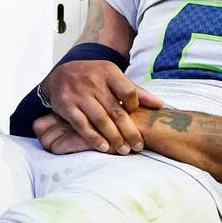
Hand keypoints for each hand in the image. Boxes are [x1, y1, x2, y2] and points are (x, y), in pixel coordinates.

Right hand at [38, 61, 162, 154]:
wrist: (61, 74)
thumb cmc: (94, 78)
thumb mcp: (113, 78)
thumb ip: (136, 91)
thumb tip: (160, 104)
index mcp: (109, 72)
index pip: (128, 91)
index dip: (136, 106)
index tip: (138, 118)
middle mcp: (94, 82)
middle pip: (116, 110)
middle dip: (129, 131)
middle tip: (138, 146)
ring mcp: (79, 94)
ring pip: (101, 120)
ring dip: (114, 137)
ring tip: (124, 150)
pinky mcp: (66, 105)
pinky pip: (82, 125)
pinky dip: (94, 138)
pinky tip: (104, 147)